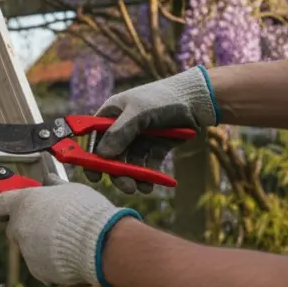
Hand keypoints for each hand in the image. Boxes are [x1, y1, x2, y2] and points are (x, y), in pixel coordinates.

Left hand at [0, 175, 139, 286]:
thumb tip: (49, 182)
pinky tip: (72, 255)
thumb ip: (54, 188)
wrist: (101, 245)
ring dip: (43, 246)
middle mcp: (20, 227)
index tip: (0, 211)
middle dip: (27, 228)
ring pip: (30, 248)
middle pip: (14, 229)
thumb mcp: (71, 190)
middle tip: (50, 225)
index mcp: (24, 203)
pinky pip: (42, 266)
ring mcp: (27, 251)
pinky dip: (53, 263)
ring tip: (70, 241)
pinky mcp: (38, 271)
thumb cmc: (87, 212)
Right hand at [86, 66, 218, 193]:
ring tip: (140, 188)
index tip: (93, 175)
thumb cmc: (163, 99)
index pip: (94, 137)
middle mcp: (123, 127)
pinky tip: (150, 185)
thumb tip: (102, 155)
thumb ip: (120, 132)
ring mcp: (139, 138)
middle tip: (126, 186)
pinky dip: (148, 176)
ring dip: (133, 177)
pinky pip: (147, 165)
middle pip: (112, 155)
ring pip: (130, 163)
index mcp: (112, 114)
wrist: (196, 101)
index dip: (90, 156)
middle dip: (117, 172)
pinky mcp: (155, 147)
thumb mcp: (139, 112)